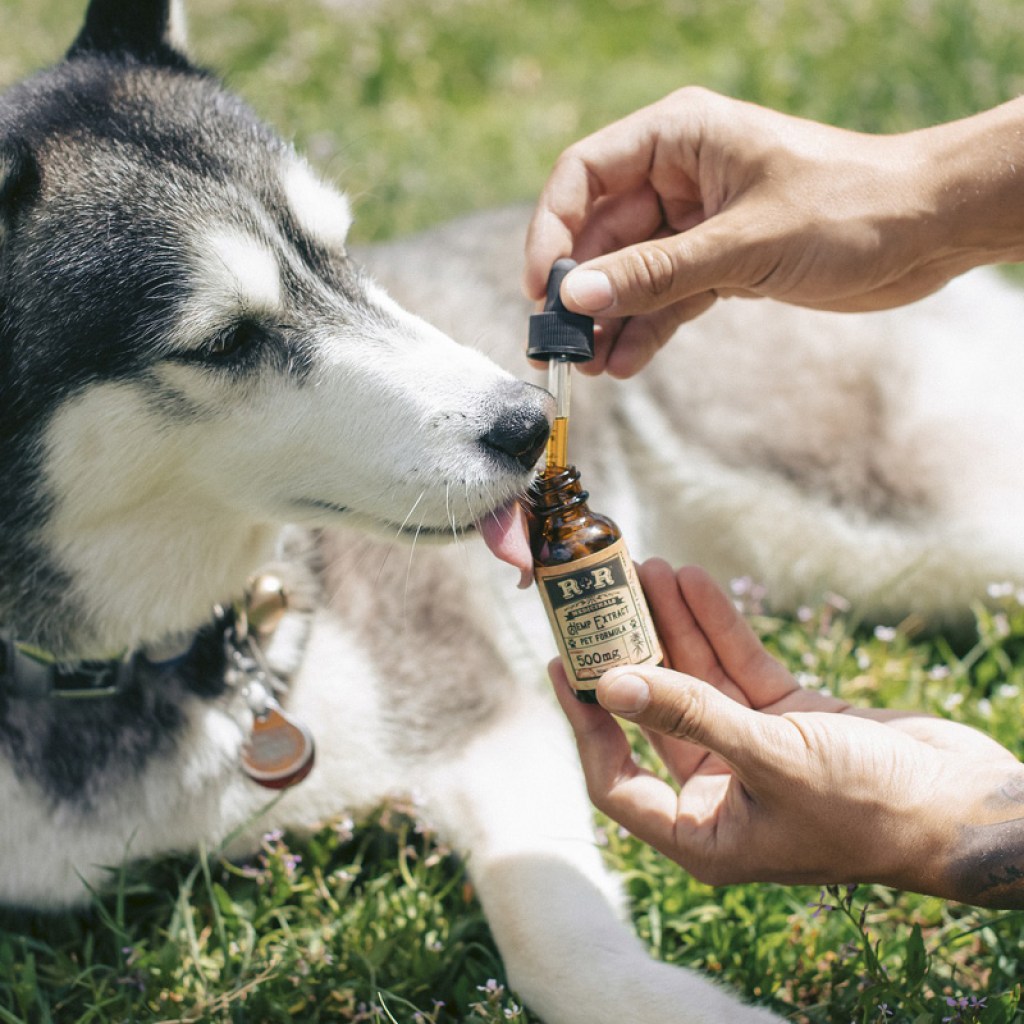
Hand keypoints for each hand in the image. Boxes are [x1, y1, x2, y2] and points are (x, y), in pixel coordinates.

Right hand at [525, 88, 1023, 376]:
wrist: (927, 230)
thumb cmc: (850, 206)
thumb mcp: (742, 243)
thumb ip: (655, 273)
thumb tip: (578, 299)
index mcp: (680, 136)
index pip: (586, 175)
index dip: (553, 230)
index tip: (542, 288)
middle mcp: (680, 174)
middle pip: (602, 232)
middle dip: (581, 290)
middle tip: (560, 346)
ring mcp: (698, 221)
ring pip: (631, 272)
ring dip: (610, 319)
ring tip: (590, 367)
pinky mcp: (720, 262)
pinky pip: (667, 297)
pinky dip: (647, 329)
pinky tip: (626, 364)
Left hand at [551, 560, 1023, 906]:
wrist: (965, 802)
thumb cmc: (873, 807)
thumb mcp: (773, 758)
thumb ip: (690, 717)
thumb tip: (612, 685)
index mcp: (705, 833)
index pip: (616, 780)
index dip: (586, 723)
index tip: (565, 665)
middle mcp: (720, 794)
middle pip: (654, 715)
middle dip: (630, 653)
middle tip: (602, 599)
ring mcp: (753, 753)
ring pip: (695, 681)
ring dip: (671, 626)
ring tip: (647, 569)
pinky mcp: (787, 720)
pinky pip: (738, 667)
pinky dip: (717, 627)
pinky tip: (691, 583)